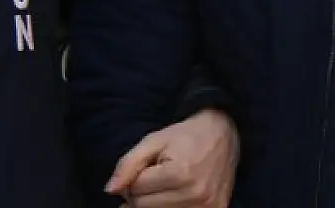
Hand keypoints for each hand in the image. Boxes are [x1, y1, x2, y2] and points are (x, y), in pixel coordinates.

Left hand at [106, 109, 238, 207]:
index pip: (136, 190)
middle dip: (141, 193)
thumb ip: (128, 164)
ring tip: (165, 184)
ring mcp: (207, 207)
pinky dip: (170, 207)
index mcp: (180, 173)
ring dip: (155, 202)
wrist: (224, 135)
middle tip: (154, 176)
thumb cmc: (186, 137)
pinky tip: (173, 195)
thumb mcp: (153, 141)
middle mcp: (196, 194)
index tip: (147, 166)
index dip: (135, 177)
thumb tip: (110, 190)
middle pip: (144, 207)